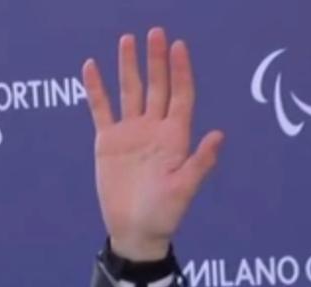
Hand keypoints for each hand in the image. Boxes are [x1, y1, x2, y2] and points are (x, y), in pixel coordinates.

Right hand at [82, 27, 223, 261]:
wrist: (135, 231)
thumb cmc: (164, 214)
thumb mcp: (183, 190)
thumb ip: (199, 162)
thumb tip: (218, 135)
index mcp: (175, 138)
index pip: (181, 97)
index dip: (180, 72)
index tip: (179, 46)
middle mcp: (154, 130)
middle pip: (156, 87)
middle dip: (156, 61)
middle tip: (156, 32)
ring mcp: (131, 133)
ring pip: (130, 92)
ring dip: (129, 67)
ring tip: (128, 40)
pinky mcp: (108, 142)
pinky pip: (101, 109)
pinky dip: (96, 89)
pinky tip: (91, 66)